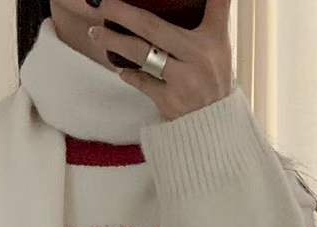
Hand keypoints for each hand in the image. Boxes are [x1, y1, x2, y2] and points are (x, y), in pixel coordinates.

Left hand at [87, 0, 233, 119]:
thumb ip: (217, 8)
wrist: (215, 125)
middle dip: (124, 14)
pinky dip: (129, 74)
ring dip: (115, 41)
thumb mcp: (220, 40)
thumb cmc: (215, 76)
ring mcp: (181, 83)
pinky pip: (142, 82)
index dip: (180, 0)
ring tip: (95, 32)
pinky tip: (119, 68)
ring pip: (141, 54)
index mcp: (209, 40)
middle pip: (152, 28)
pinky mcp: (169, 102)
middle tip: (103, 3)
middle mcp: (195, 59)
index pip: (202, 7)